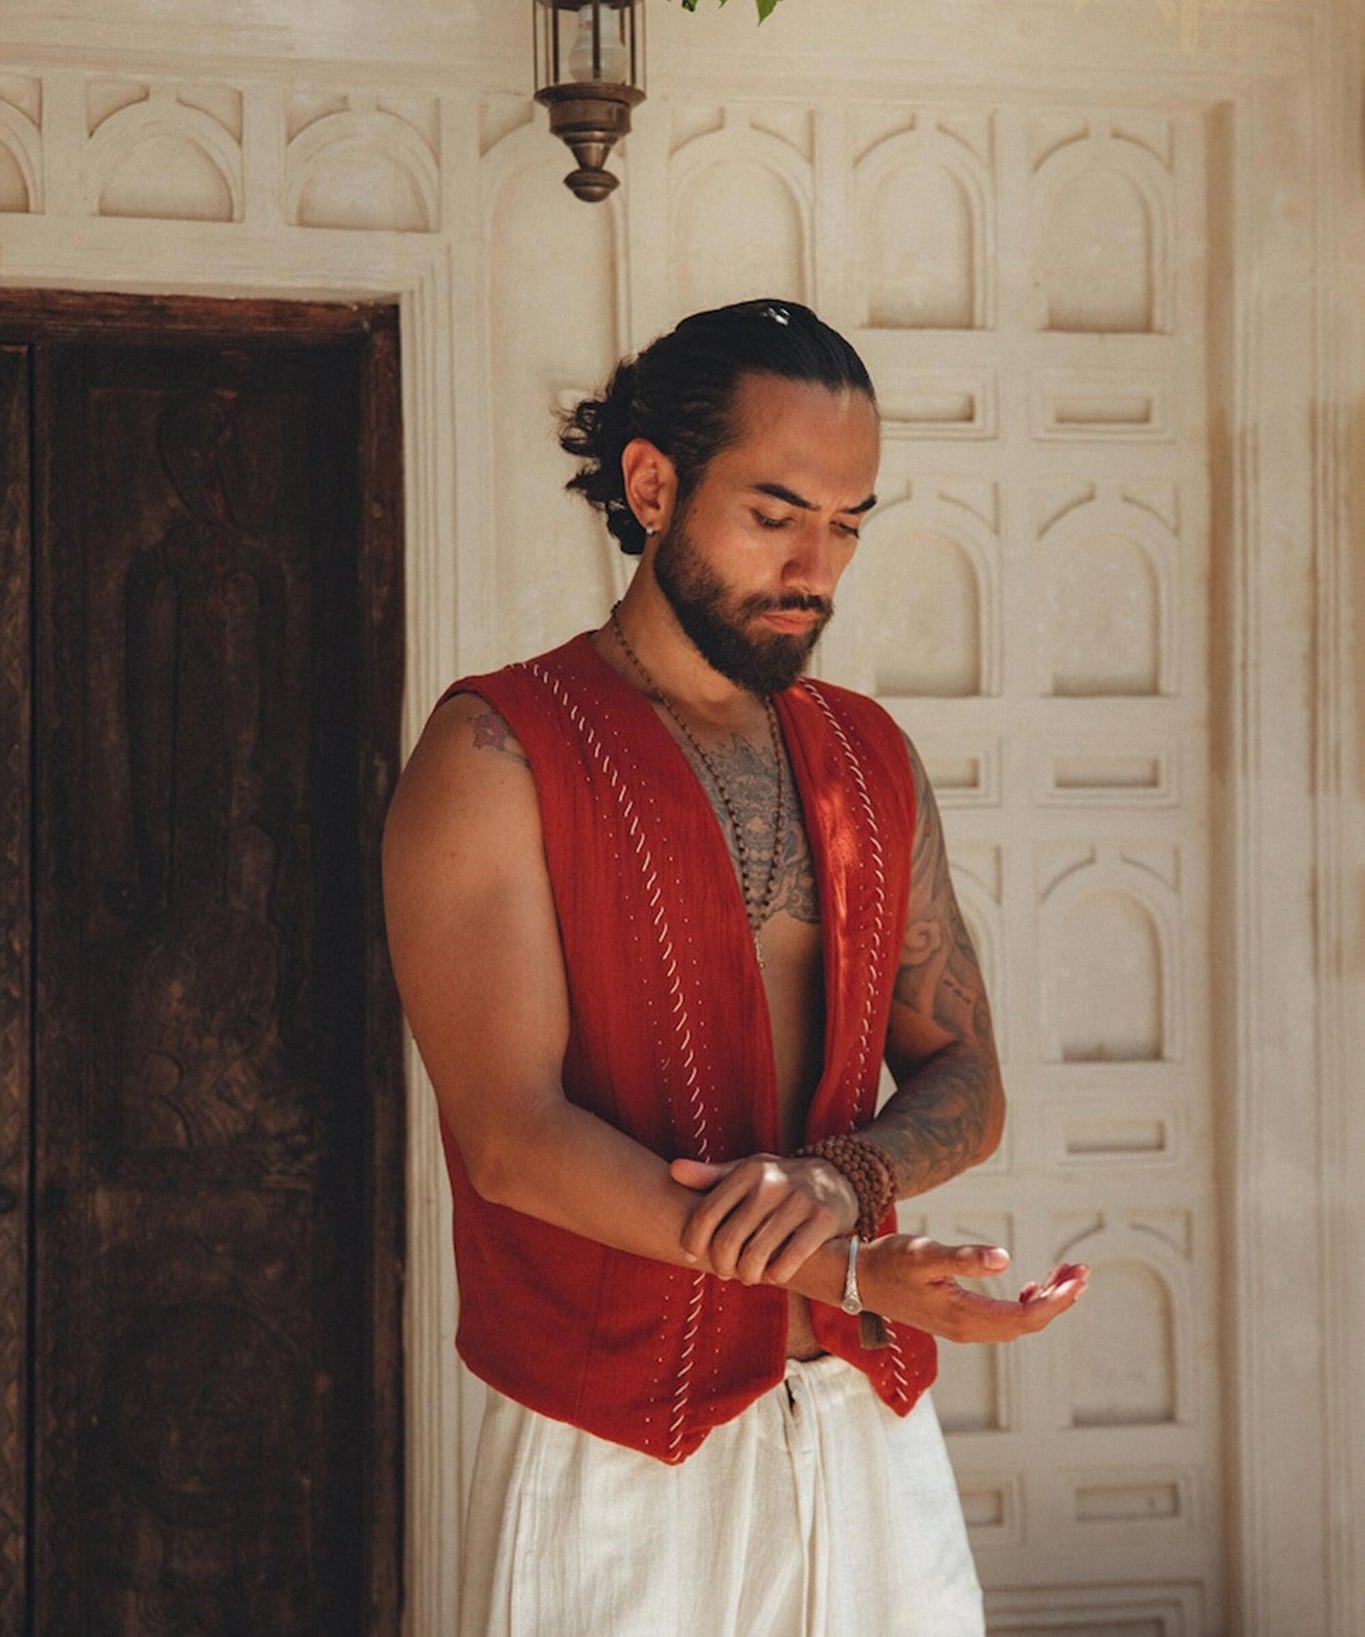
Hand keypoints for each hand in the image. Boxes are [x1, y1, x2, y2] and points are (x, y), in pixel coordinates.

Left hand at [670, 1154, 858, 1284]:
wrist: (838, 1178)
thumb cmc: (779, 1181)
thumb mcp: (747, 1172)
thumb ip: (710, 1176)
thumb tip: (673, 1171)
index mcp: (748, 1171)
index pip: (706, 1214)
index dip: (693, 1242)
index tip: (693, 1255)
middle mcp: (771, 1183)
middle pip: (728, 1240)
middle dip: (722, 1265)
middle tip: (725, 1270)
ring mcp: (799, 1201)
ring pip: (756, 1256)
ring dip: (747, 1274)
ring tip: (748, 1274)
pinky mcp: (822, 1221)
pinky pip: (788, 1262)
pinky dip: (775, 1276)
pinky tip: (774, 1274)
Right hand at [861, 1237, 1087, 1342]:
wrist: (857, 1279)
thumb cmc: (890, 1262)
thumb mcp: (926, 1253)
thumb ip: (965, 1258)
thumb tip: (1005, 1259)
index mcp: (965, 1315)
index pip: (1026, 1316)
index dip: (1057, 1299)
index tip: (1077, 1277)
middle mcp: (968, 1329)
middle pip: (1028, 1322)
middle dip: (1059, 1298)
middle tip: (1081, 1271)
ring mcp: (963, 1327)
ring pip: (1018, 1322)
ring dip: (1044, 1301)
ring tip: (1065, 1276)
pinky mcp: (957, 1320)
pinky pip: (1003, 1320)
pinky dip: (1024, 1304)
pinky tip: (1029, 1287)